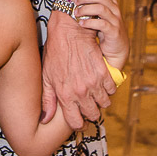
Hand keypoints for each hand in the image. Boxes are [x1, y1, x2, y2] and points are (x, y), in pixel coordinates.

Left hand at [41, 9, 116, 128]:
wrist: (69, 31)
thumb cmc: (55, 52)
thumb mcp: (47, 76)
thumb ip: (47, 100)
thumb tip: (44, 119)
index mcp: (65, 95)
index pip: (76, 123)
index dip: (78, 124)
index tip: (79, 120)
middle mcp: (80, 92)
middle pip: (93, 115)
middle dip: (90, 112)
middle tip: (88, 105)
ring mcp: (93, 83)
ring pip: (104, 103)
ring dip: (100, 100)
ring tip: (94, 92)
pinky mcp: (104, 73)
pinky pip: (112, 89)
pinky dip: (108, 88)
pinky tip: (100, 82)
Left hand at [74, 0, 128, 71]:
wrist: (117, 50)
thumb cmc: (106, 31)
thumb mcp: (100, 16)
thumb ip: (92, 7)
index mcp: (112, 3)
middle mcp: (115, 10)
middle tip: (76, 3)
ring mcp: (115, 21)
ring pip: (100, 8)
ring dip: (85, 9)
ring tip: (77, 14)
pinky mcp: (114, 32)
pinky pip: (101, 24)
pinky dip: (89, 22)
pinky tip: (81, 24)